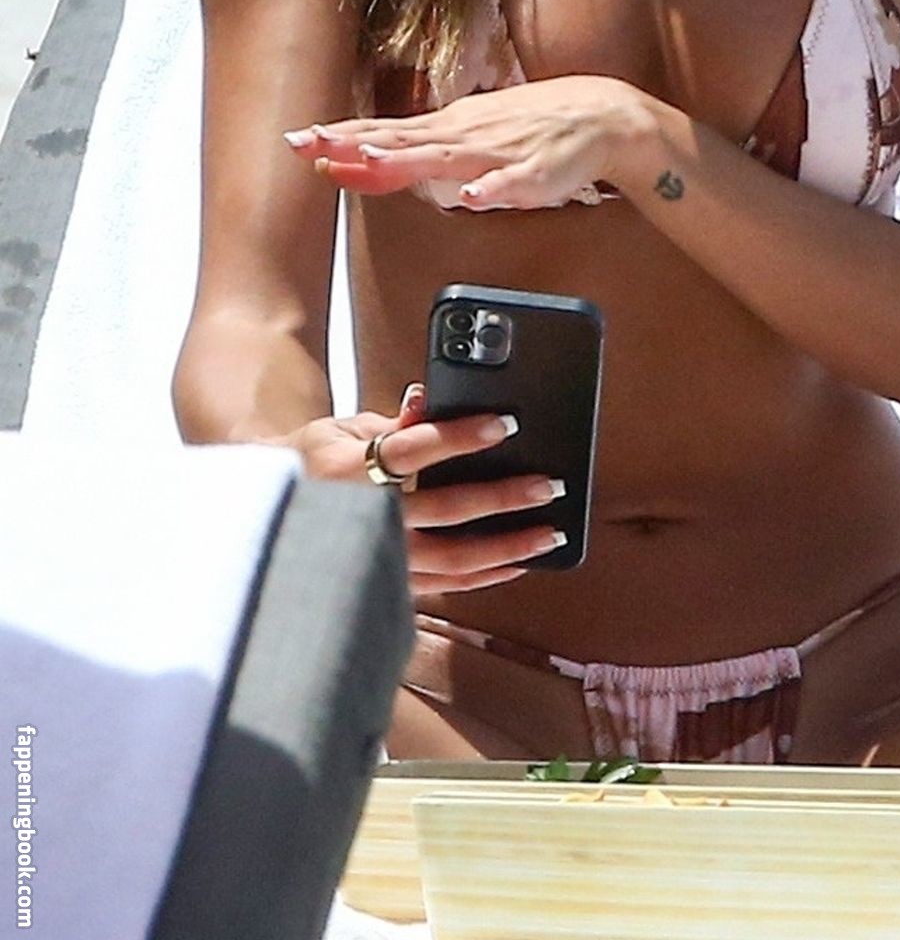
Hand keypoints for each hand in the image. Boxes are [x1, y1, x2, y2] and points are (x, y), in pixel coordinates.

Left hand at [283, 75, 653, 209]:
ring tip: (370, 159)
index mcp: (447, 129)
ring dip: (406, 159)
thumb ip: (422, 151)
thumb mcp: (468, 133)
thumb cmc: (530, 126)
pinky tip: (472, 198)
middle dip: (354, 143)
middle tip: (310, 144)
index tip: (299, 141)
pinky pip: (510, 184)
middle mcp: (463, 136)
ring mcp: (497, 152)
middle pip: (400, 141)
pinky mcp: (534, 172)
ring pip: (444, 157)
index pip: (384, 133)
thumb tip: (370, 160)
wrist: (599, 116)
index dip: (342, 138)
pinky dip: (490, 190)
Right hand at [285, 385, 568, 592]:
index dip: (461, 436)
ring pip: (453, 559)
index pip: (412, 449)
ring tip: (548, 534)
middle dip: (503, 497)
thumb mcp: (340, 429)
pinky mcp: (388, 584)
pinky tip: (517, 562)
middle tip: (546, 486)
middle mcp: (362, 518)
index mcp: (346, 469)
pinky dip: (485, 576)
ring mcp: (376, 559)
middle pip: (445, 508)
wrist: (266, 520)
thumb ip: (391, 421)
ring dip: (507, 546)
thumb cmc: (311, 465)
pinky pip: (445, 585)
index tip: (505, 424)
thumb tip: (429, 398)